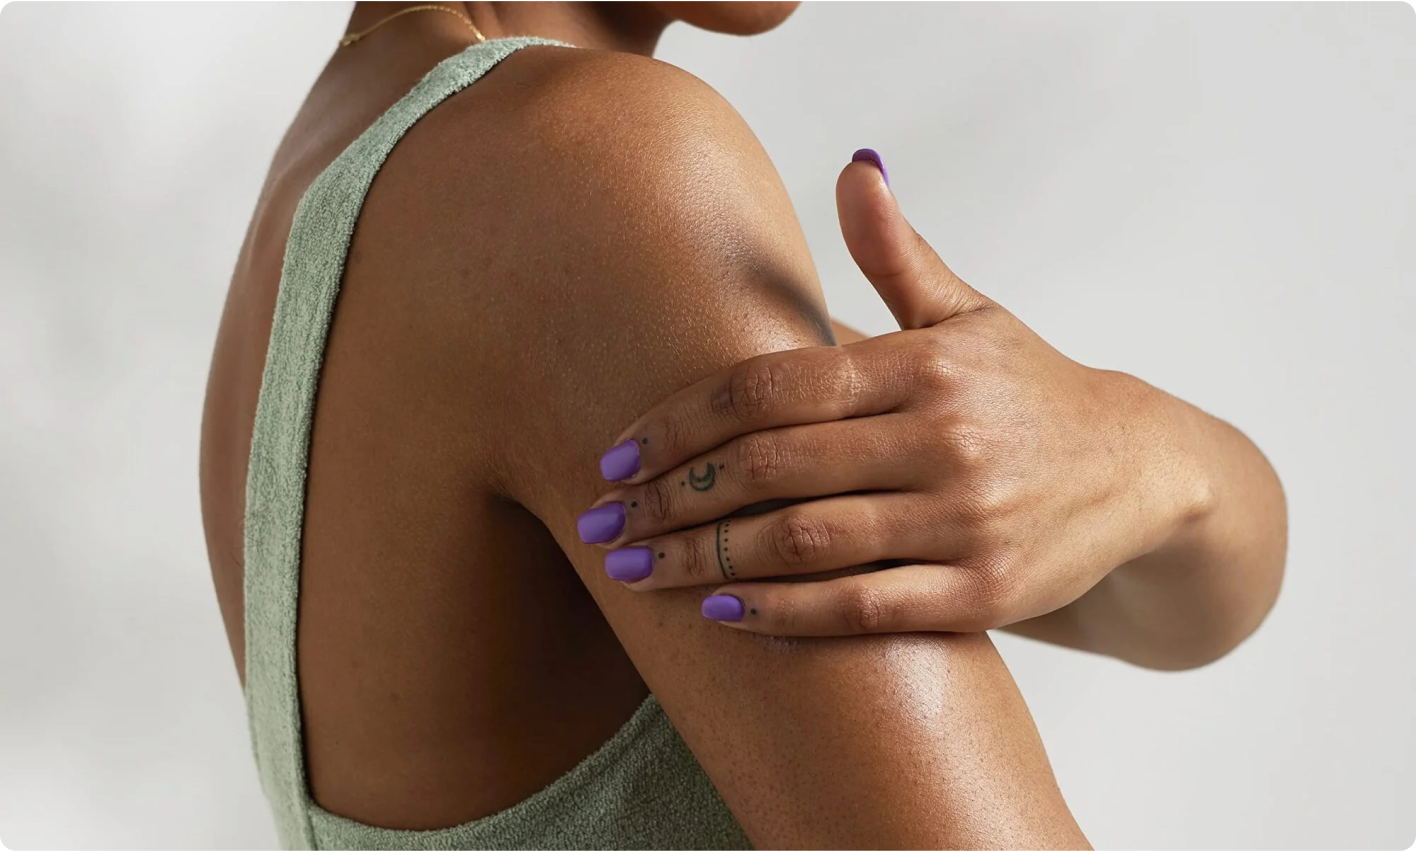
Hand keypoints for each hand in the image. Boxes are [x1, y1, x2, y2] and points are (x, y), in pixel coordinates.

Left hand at [578, 150, 1206, 636]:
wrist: (1143, 471)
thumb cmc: (1028, 391)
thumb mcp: (969, 315)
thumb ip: (899, 254)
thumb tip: (853, 167)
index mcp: (922, 363)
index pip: (771, 385)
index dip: (681, 421)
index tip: (617, 454)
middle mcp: (943, 438)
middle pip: (772, 467)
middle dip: (671, 498)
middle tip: (601, 522)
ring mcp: (966, 521)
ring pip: (806, 543)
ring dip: (704, 561)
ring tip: (637, 572)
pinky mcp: (984, 594)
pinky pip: (862, 611)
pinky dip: (782, 614)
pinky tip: (720, 609)